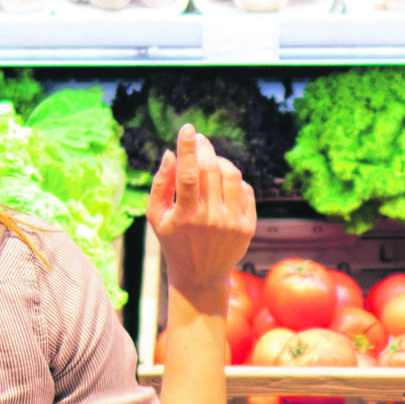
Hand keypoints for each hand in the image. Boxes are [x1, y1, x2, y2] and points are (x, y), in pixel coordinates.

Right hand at [147, 125, 255, 306]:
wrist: (200, 274)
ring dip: (220, 161)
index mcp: (184, 217)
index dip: (188, 149)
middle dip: (205, 148)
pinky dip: (234, 179)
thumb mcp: (156, 216)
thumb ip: (160, 184)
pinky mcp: (248, 226)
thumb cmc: (174, 240)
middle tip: (198, 139)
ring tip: (210, 162)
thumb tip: (171, 153)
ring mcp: (232, 223)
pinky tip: (223, 183)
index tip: (187, 129)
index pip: (188, 176)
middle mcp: (210, 220)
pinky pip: (246, 189)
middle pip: (212, 170)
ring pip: (232, 175)